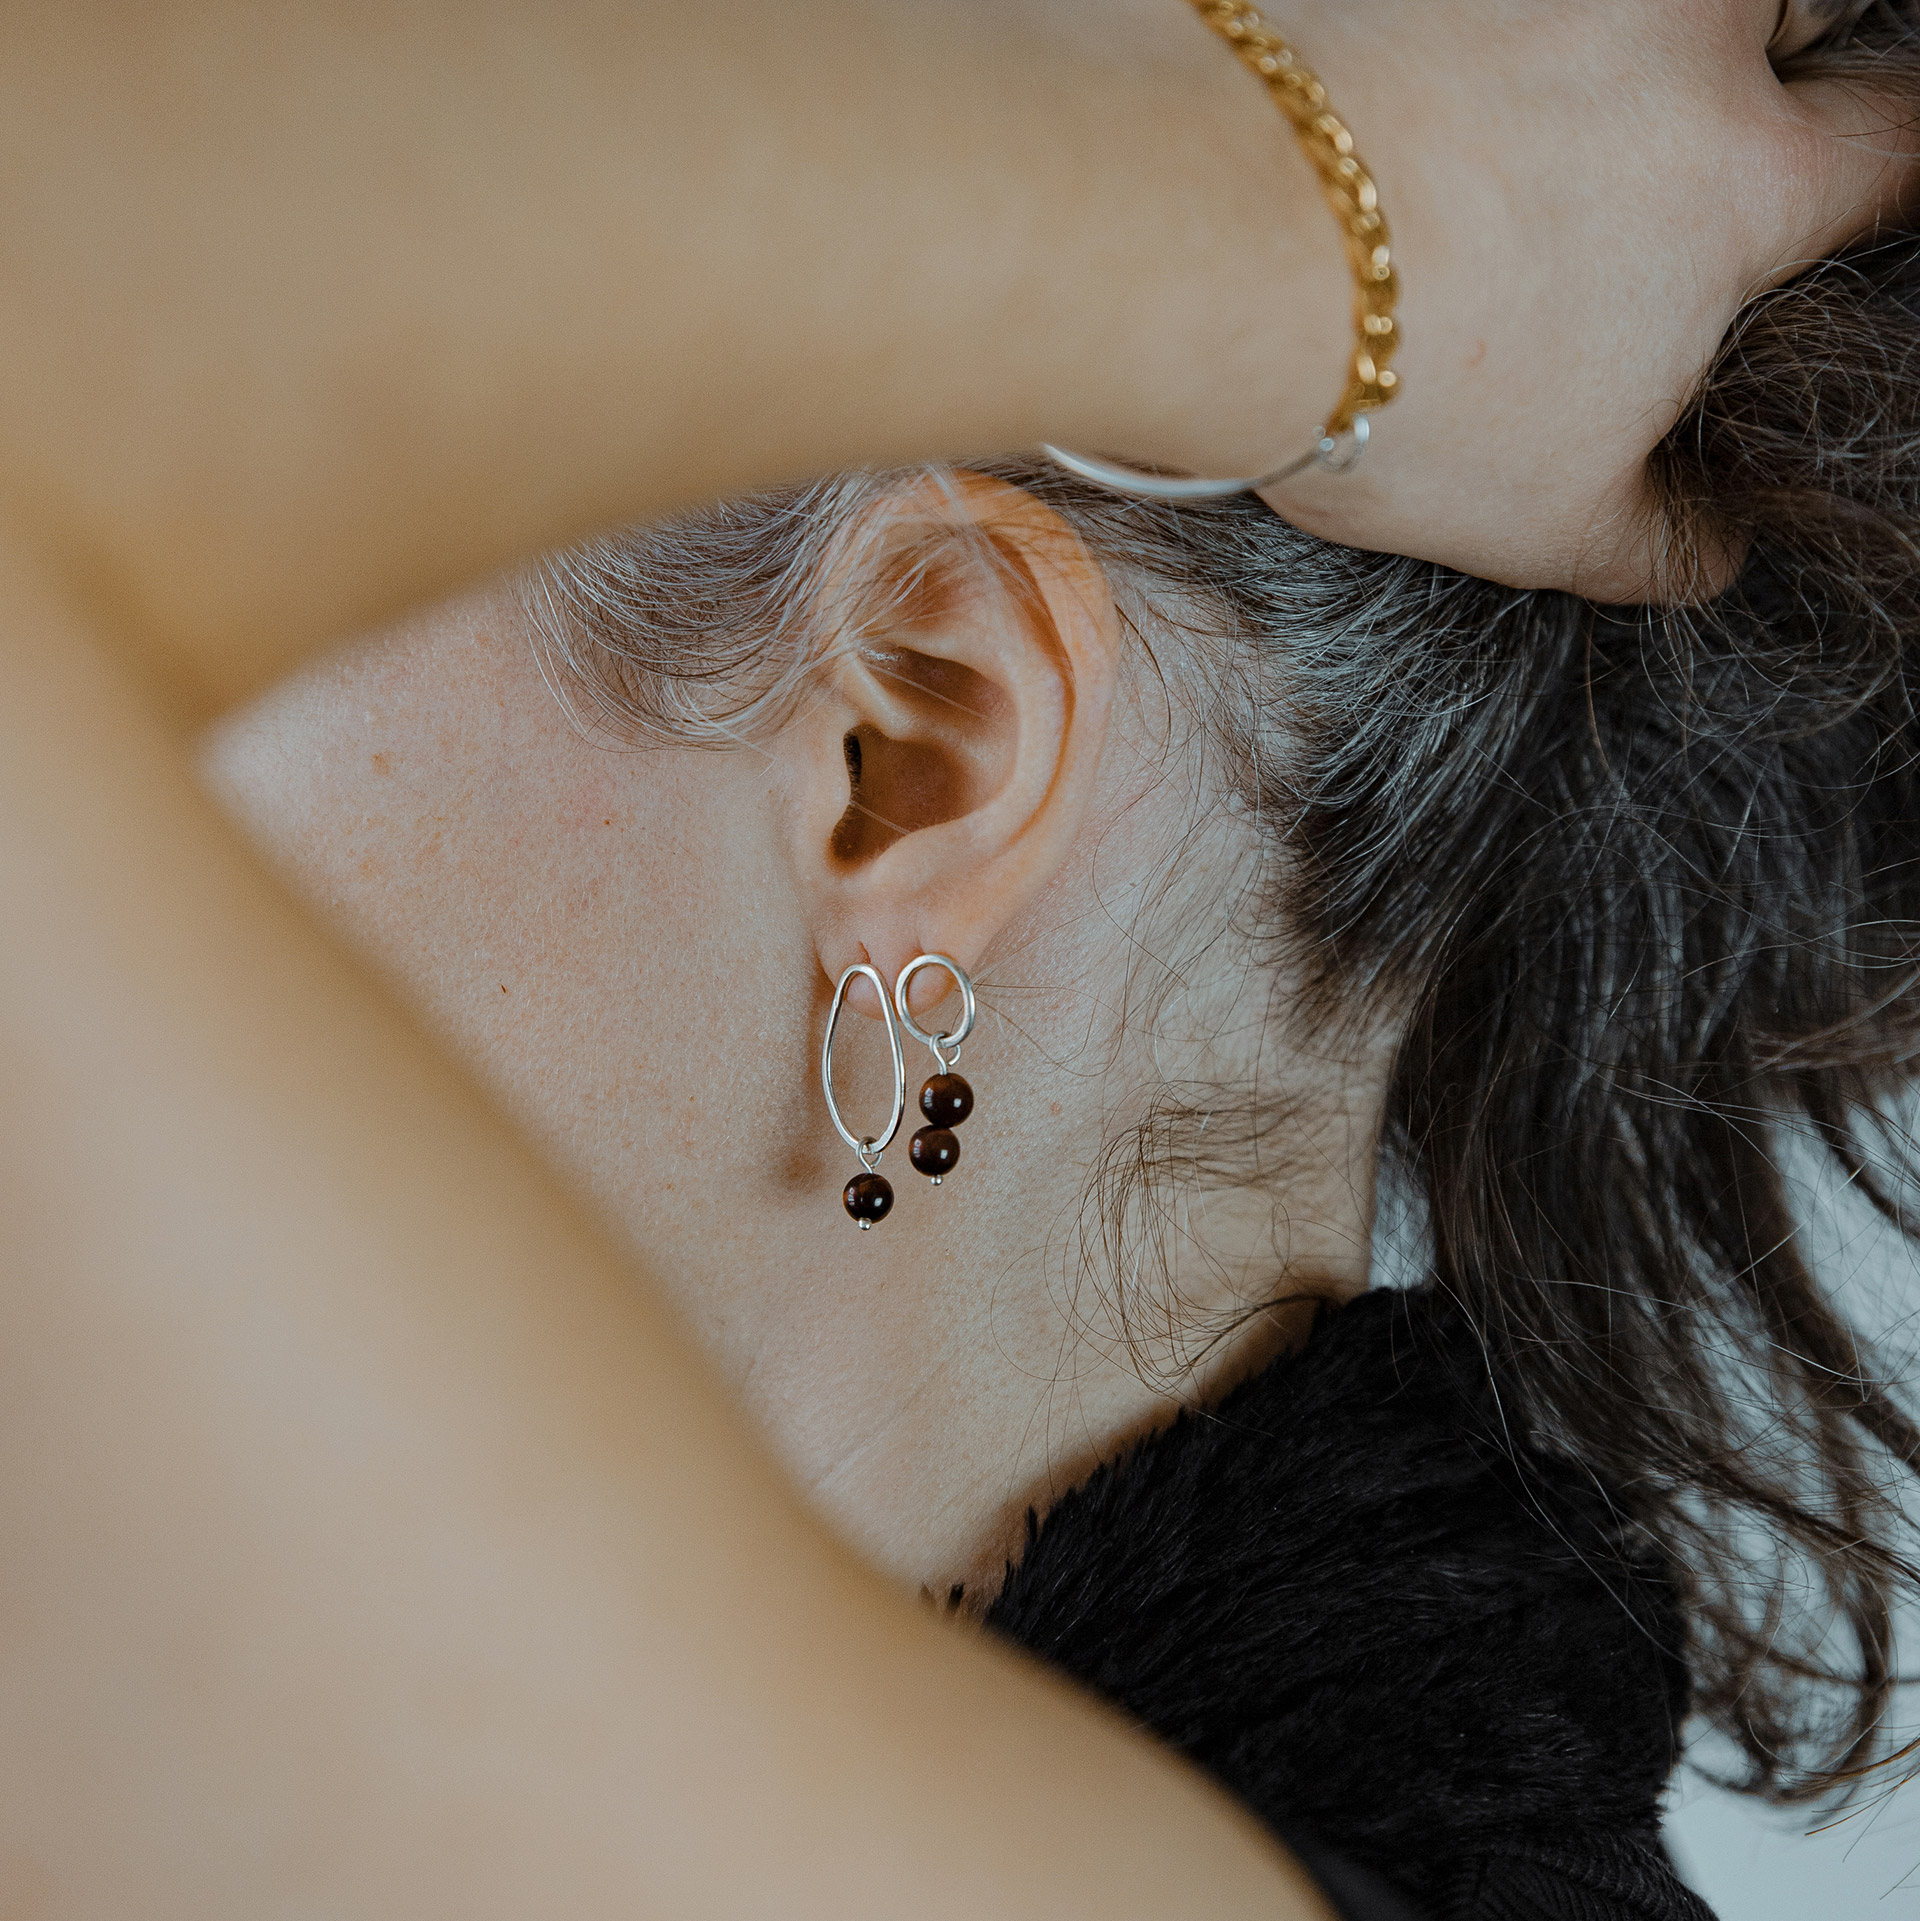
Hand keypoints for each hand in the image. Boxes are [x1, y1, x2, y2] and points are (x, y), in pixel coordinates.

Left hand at [1255, 0, 1917, 599]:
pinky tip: (1452, 82)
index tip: (1877, 194)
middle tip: (1725, 119)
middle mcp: (1672, 45)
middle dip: (1798, 52)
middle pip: (1805, 4)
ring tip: (1585, 99)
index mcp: (1735, 185)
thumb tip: (1715, 559)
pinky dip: (1513, 22)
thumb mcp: (1543, 518)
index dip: (1899, 174)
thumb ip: (1656, 538)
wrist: (1208, 253)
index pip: (1899, 149)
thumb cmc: (1393, 394)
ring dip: (1657, 27)